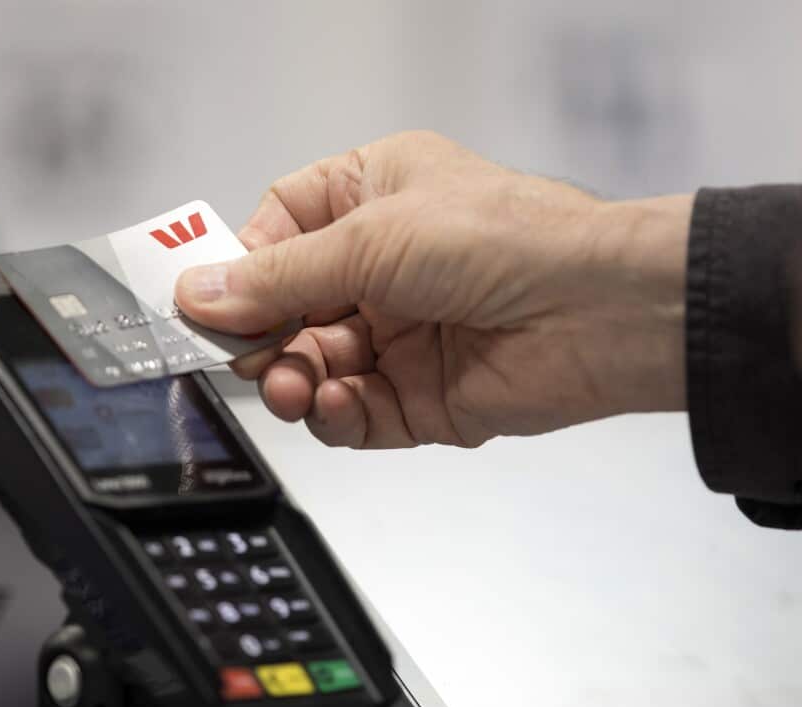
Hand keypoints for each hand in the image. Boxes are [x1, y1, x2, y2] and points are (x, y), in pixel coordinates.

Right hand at [175, 131, 691, 447]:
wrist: (601, 311)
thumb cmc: (509, 237)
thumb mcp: (372, 239)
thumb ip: (278, 277)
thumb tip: (200, 293)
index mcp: (370, 197)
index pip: (276, 232)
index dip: (237, 267)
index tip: (200, 300)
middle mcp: (381, 265)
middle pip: (286, 308)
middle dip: (260, 337)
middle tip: (240, 356)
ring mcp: (399, 333)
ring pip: (313, 366)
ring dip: (293, 381)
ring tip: (292, 389)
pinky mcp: (419, 395)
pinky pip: (353, 413)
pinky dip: (335, 415)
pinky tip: (335, 406)